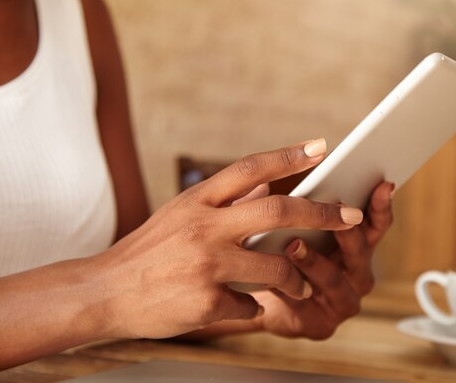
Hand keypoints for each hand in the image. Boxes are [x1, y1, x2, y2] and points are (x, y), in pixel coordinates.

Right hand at [94, 139, 363, 338]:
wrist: (105, 291)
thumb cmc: (150, 250)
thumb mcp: (182, 214)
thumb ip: (225, 200)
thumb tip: (270, 182)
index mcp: (198, 200)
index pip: (249, 168)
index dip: (288, 155)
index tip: (322, 147)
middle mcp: (203, 227)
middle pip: (277, 211)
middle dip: (322, 213)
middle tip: (350, 216)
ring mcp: (205, 264)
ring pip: (275, 266)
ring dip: (297, 277)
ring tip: (302, 284)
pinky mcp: (205, 301)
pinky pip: (251, 305)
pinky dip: (256, 307)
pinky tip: (246, 307)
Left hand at [252, 181, 393, 338]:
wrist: (256, 300)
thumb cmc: (280, 254)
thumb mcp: (289, 226)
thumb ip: (288, 207)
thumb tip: (267, 184)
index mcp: (357, 247)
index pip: (376, 224)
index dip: (381, 206)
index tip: (384, 184)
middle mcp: (357, 275)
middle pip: (360, 251)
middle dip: (347, 232)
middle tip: (336, 210)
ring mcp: (341, 302)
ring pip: (333, 280)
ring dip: (314, 262)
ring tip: (293, 245)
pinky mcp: (318, 324)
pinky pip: (303, 303)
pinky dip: (287, 287)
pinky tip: (270, 275)